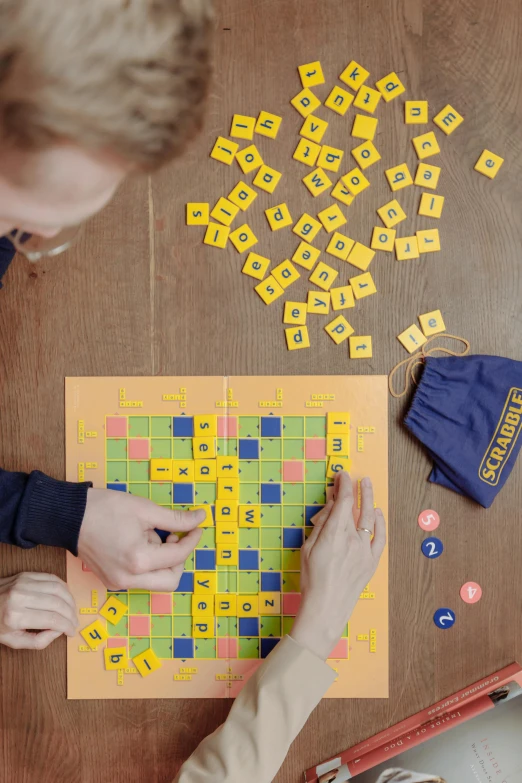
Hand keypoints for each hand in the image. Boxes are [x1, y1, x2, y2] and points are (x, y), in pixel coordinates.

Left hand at [0, 572, 77, 649]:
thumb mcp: (13, 641)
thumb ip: (38, 641)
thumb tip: (58, 631)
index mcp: (16, 617)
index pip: (52, 620)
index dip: (66, 626)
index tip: (71, 631)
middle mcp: (21, 597)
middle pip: (57, 604)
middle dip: (71, 614)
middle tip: (74, 622)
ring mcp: (24, 583)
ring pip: (58, 588)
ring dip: (70, 600)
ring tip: (72, 610)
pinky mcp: (26, 575)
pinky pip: (52, 578)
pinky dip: (63, 587)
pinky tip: (66, 596)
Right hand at [78, 488, 204, 590]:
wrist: (69, 516)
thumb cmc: (105, 509)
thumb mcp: (146, 510)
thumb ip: (176, 519)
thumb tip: (200, 518)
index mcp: (138, 560)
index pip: (178, 556)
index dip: (192, 539)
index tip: (197, 526)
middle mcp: (129, 579)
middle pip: (171, 580)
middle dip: (179, 558)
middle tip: (175, 536)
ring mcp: (118, 583)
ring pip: (156, 582)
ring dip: (163, 561)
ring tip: (151, 536)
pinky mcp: (112, 582)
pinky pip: (141, 578)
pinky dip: (148, 564)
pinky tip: (139, 542)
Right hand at [291, 472, 385, 659]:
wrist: (325, 608)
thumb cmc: (311, 580)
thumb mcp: (308, 547)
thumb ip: (321, 525)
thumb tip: (330, 506)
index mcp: (334, 534)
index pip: (343, 501)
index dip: (343, 485)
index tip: (342, 476)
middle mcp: (352, 539)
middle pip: (359, 507)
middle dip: (359, 489)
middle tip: (357, 478)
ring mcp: (365, 551)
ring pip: (371, 519)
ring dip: (370, 501)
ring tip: (368, 488)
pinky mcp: (371, 562)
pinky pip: (380, 538)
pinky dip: (380, 523)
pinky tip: (377, 514)